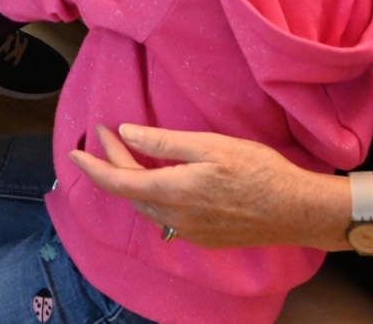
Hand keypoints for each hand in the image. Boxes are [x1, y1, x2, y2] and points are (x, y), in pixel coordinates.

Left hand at [70, 124, 351, 251]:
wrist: (295, 209)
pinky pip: (166, 217)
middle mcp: (175, 217)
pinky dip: (153, 197)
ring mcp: (189, 232)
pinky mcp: (204, 238)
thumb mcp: (209, 145)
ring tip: (127, 156)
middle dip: (113, 164)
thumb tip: (126, 133)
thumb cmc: (257, 170)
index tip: (76, 150)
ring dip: (132, 183)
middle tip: (108, 136)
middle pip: (130, 193)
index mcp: (172, 191)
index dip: (93, 166)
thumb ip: (163, 142)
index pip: (118, 182)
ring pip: (146, 207)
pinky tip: (160, 183)